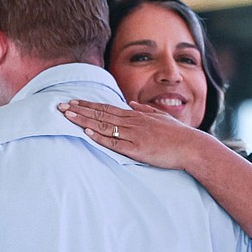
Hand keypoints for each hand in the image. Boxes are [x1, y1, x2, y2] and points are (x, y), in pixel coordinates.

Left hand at [57, 99, 210, 169]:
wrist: (191, 147)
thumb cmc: (177, 134)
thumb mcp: (160, 117)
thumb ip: (144, 110)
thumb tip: (131, 103)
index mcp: (136, 115)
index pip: (107, 108)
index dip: (88, 105)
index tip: (73, 102)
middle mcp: (132, 122)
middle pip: (101, 114)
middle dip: (80, 110)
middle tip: (61, 106)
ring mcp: (134, 135)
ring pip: (104, 126)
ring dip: (84, 120)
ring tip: (67, 116)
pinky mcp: (137, 149)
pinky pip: (114, 143)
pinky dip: (100, 137)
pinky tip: (87, 133)